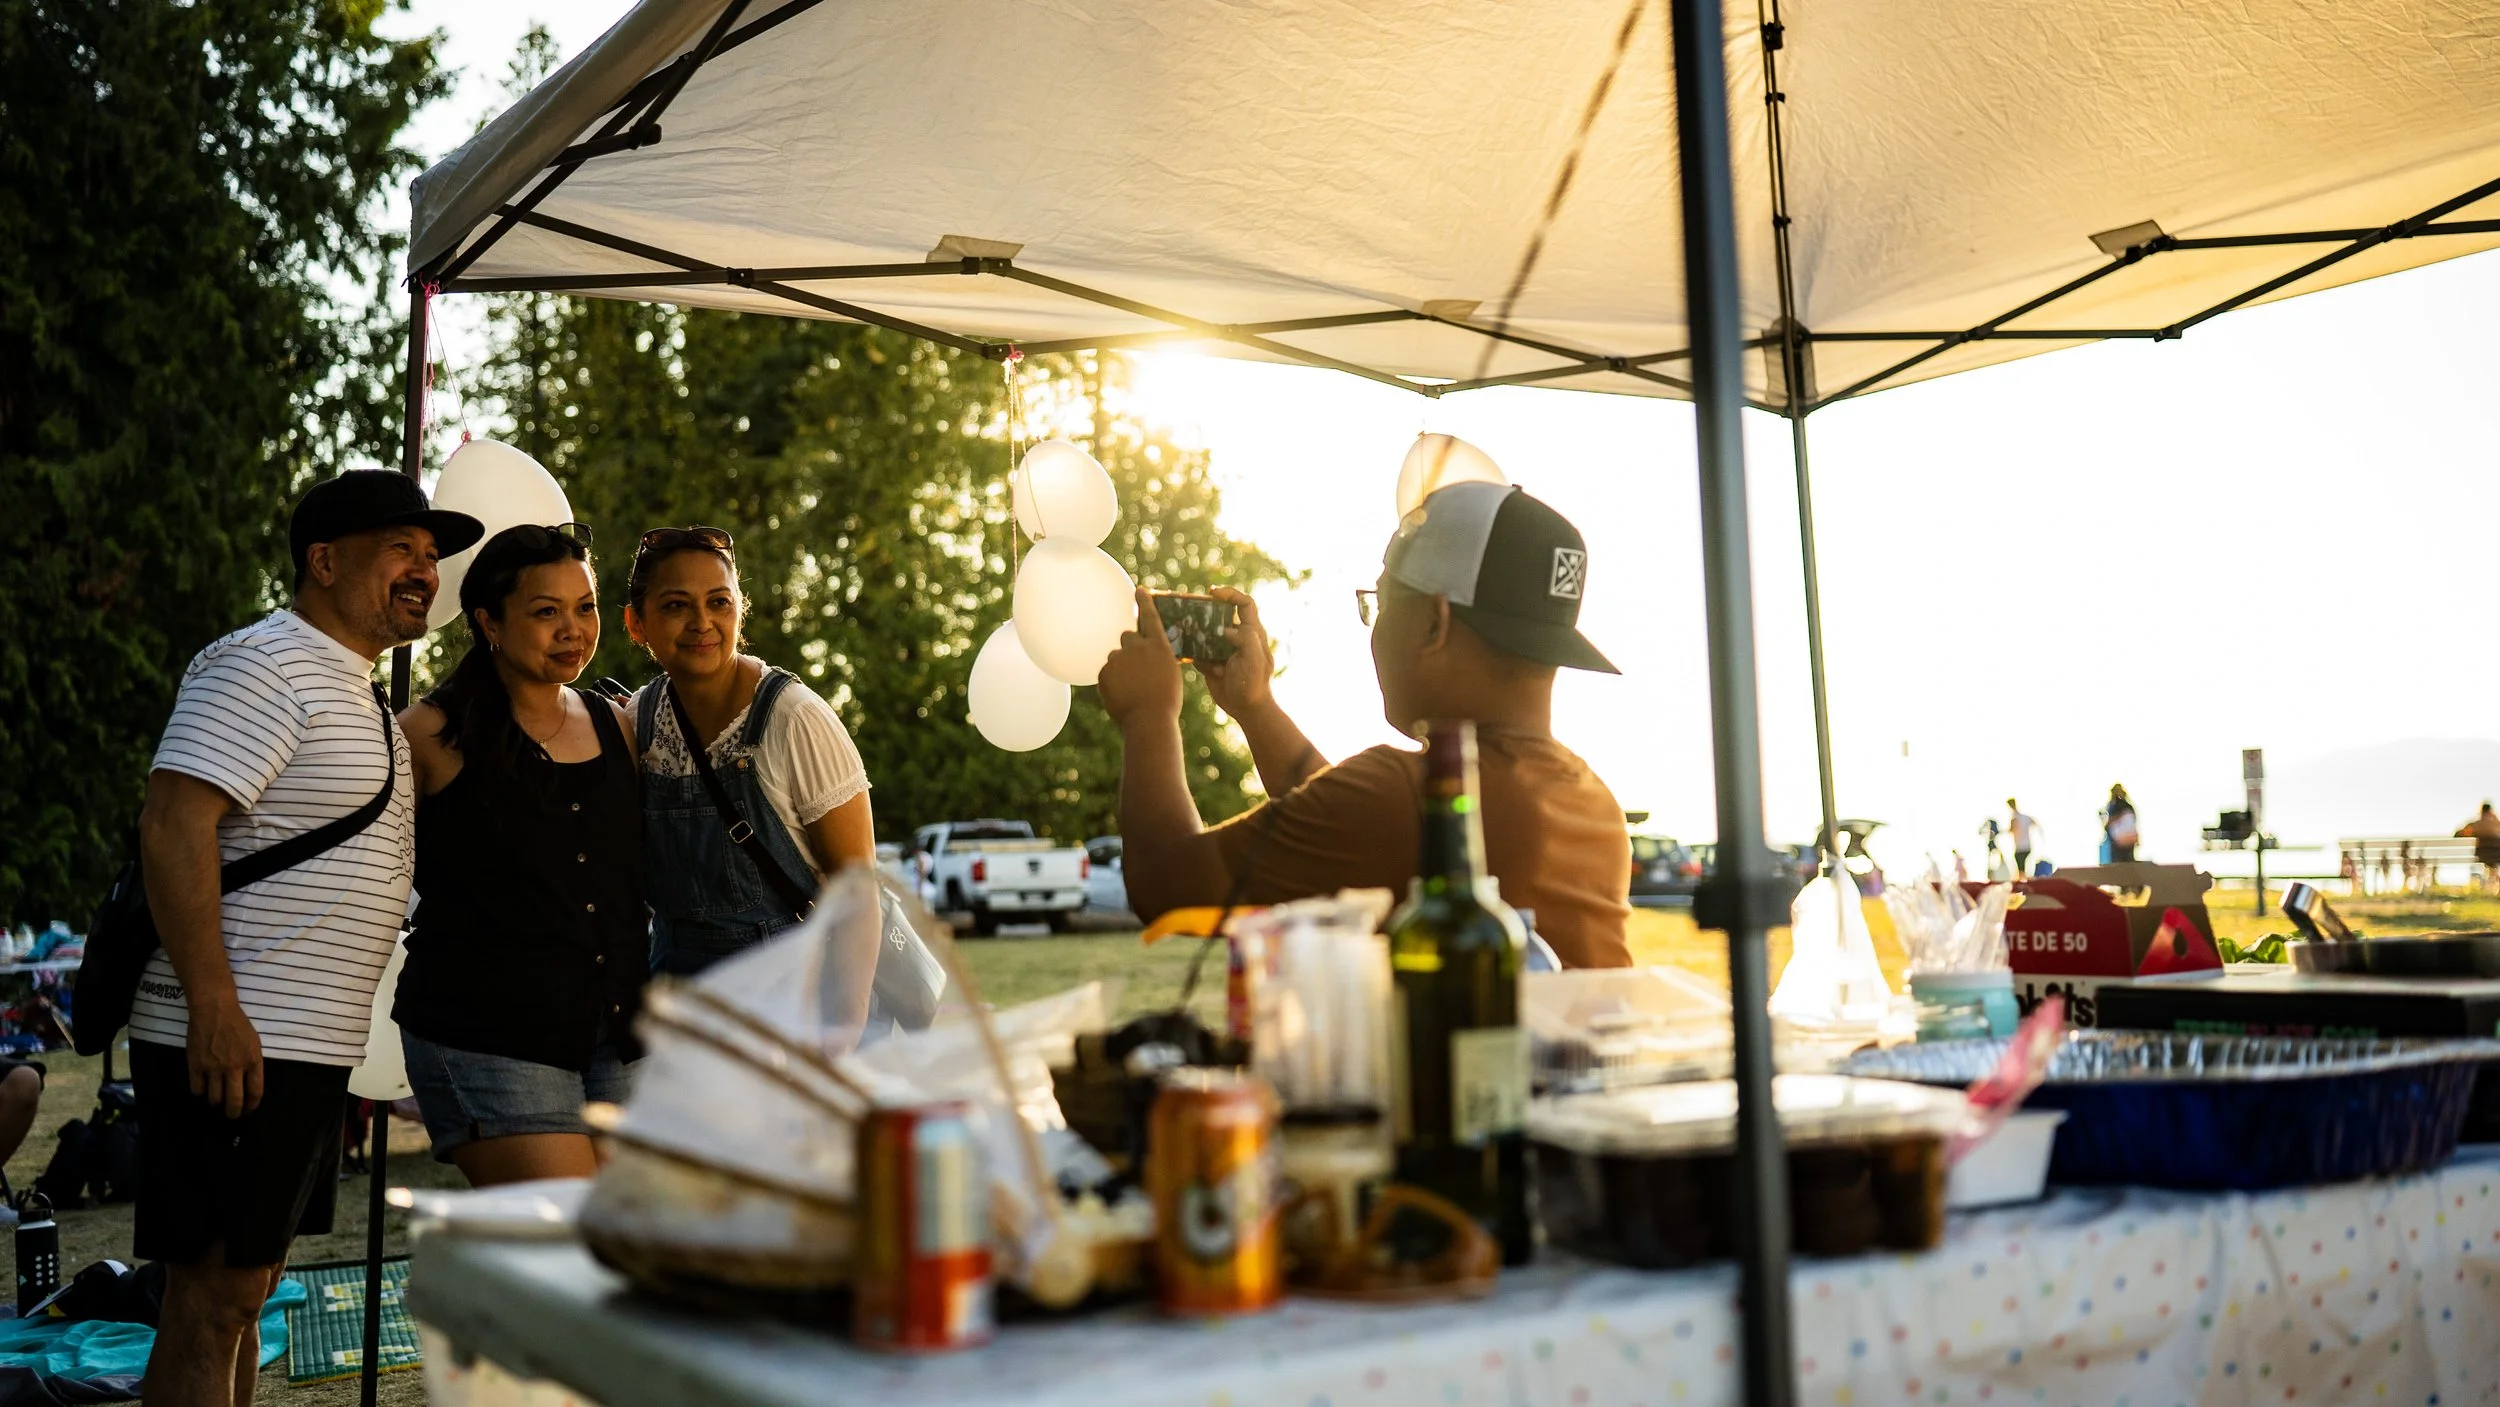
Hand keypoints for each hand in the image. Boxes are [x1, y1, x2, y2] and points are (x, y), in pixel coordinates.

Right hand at [187, 996, 263, 1117]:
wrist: (214, 1009)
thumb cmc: (237, 1024)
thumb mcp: (254, 1043)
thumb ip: (253, 1064)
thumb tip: (249, 1085)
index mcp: (253, 1061)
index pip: (255, 1092)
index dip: (252, 1105)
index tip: (248, 1109)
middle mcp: (234, 1067)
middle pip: (234, 1101)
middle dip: (233, 1113)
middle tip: (231, 1114)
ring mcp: (214, 1067)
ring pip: (214, 1098)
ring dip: (216, 1103)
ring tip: (217, 1100)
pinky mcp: (196, 1065)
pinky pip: (197, 1089)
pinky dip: (200, 1092)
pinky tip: (202, 1088)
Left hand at [1097, 589, 1182, 730]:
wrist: (1148, 720)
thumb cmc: (1166, 701)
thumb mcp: (1170, 674)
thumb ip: (1157, 658)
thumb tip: (1147, 656)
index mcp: (1158, 645)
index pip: (1150, 616)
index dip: (1144, 602)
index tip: (1139, 590)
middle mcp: (1137, 646)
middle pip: (1128, 636)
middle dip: (1130, 647)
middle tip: (1136, 667)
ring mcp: (1119, 658)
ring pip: (1117, 657)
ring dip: (1122, 668)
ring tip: (1132, 689)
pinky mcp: (1104, 672)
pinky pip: (1107, 673)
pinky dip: (1113, 682)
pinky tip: (1122, 695)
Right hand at [1194, 586, 1274, 720]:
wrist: (1246, 709)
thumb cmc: (1254, 684)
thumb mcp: (1254, 660)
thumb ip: (1245, 639)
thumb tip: (1226, 629)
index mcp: (1252, 633)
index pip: (1245, 604)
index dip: (1230, 594)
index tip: (1213, 592)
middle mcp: (1237, 638)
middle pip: (1221, 615)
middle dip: (1207, 612)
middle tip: (1192, 612)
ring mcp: (1224, 650)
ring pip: (1206, 632)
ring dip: (1197, 635)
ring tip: (1188, 638)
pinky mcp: (1212, 662)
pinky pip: (1199, 652)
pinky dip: (1195, 656)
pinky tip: (1200, 665)